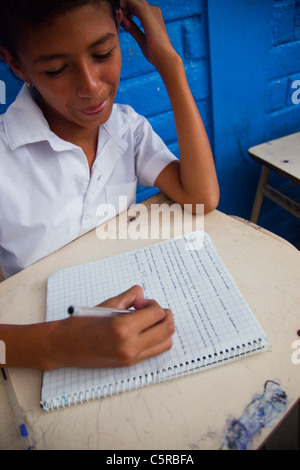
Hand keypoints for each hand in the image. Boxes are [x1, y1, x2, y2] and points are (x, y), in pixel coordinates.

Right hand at [52, 285, 174, 368]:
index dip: (152, 304)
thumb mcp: (107, 305)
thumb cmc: (82, 323)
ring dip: (162, 328)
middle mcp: (130, 346)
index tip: (139, 303)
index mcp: (122, 329)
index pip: (157, 314)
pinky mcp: (130, 364)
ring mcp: (131, 358)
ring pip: (166, 342)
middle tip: (148, 309)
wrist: (64, 346)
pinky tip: (142, 331)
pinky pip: (155, 350)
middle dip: (163, 314)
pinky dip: (156, 339)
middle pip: (167, 328)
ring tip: (147, 321)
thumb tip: (145, 296)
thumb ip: (130, 297)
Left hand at [120, 0, 177, 70]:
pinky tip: (118, 15)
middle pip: (134, 2)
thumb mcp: (141, 39)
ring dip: (122, 7)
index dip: (126, 13)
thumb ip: (133, 28)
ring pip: (131, 1)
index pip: (136, 8)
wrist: (164, 57)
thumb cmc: (155, 52)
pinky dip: (122, 6)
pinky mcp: (146, 12)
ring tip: (118, 19)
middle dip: (124, 9)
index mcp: (153, 17)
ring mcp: (151, 9)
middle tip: (119, 21)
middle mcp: (153, 10)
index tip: (122, 23)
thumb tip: (123, 21)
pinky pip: (130, 2)